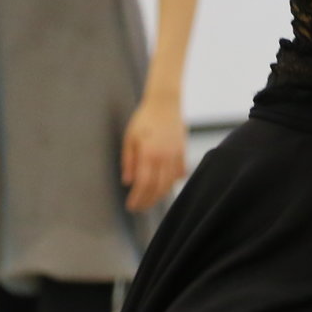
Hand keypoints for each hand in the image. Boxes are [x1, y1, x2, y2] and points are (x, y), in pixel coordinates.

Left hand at [122, 98, 188, 212]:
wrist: (165, 102)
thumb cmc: (144, 119)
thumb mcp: (130, 138)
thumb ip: (128, 161)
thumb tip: (127, 181)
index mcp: (148, 154)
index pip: (143, 184)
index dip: (137, 198)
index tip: (131, 206)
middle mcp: (164, 157)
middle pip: (157, 188)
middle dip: (147, 201)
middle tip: (138, 208)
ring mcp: (176, 155)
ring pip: (169, 183)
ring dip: (159, 195)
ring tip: (150, 201)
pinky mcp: (183, 151)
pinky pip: (180, 173)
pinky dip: (172, 183)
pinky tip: (165, 187)